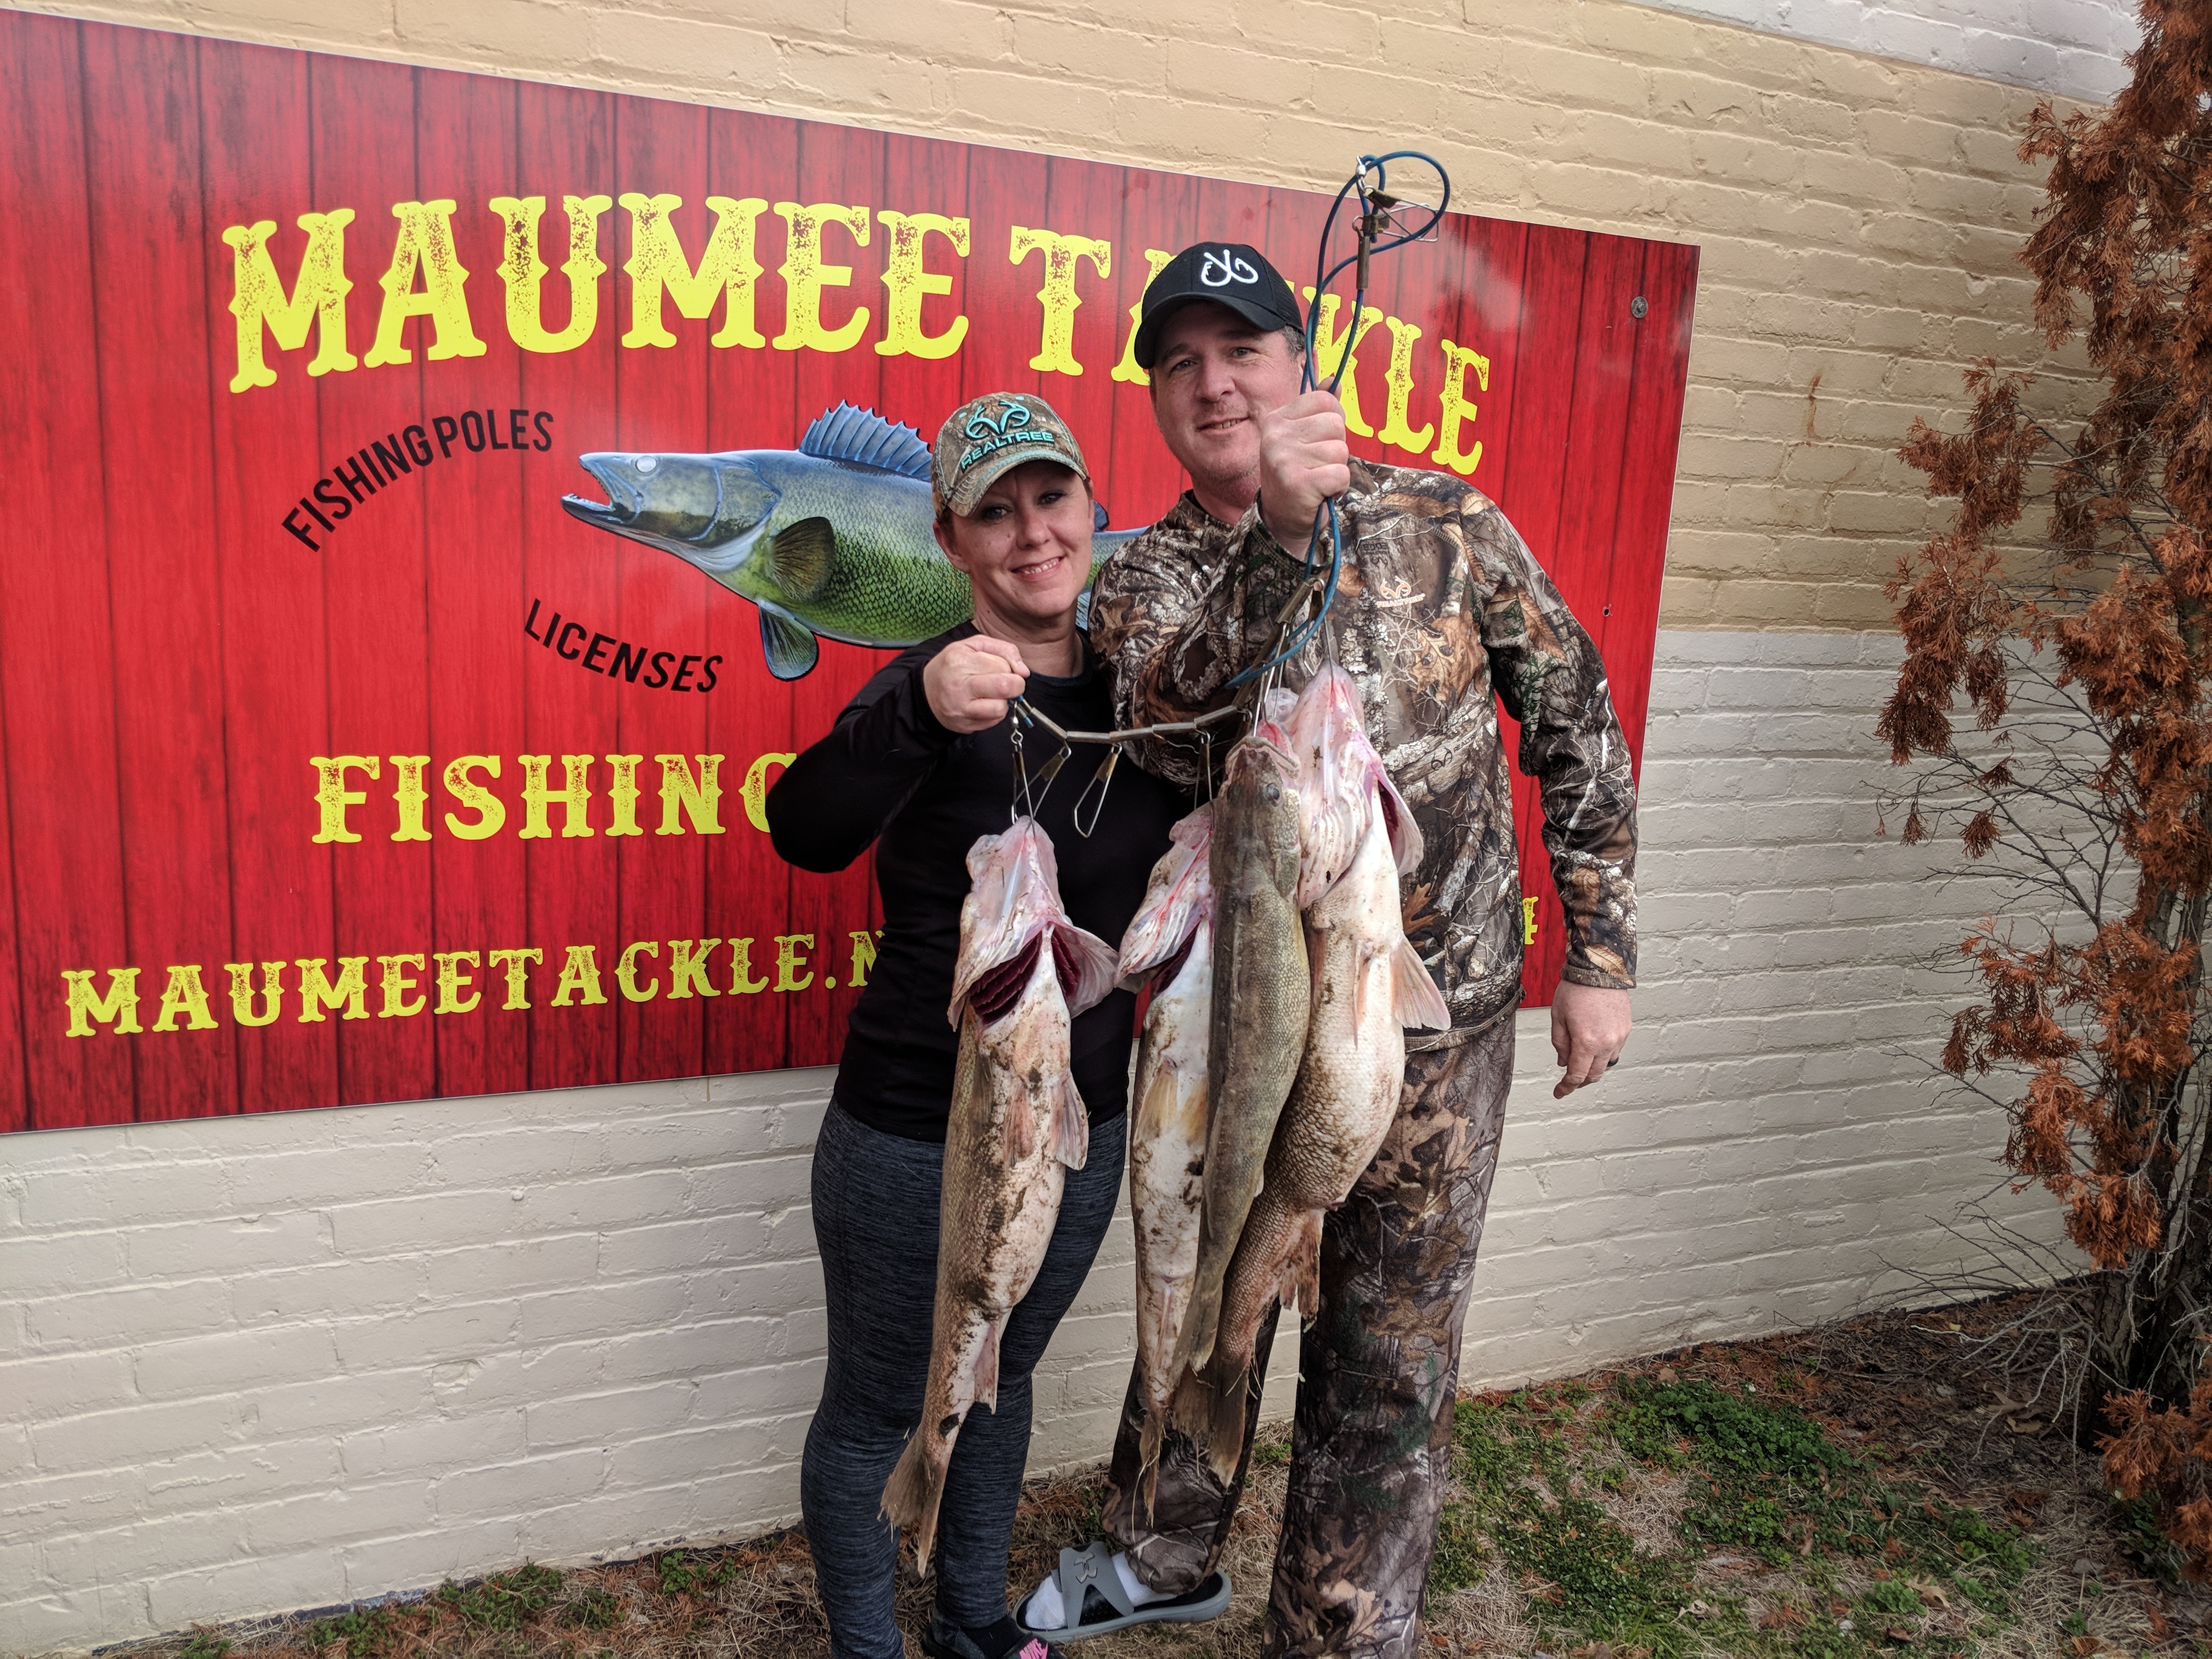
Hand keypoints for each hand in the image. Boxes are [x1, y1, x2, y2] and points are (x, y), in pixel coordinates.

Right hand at [924, 635, 1029, 733]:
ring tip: (992, 694)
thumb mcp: (973, 645)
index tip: (1003, 668)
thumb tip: (1023, 671)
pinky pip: (994, 721)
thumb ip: (1003, 649)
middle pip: (1005, 686)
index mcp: (960, 661)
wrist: (926, 691)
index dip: (1011, 668)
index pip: (1003, 665)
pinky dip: (995, 712)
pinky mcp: (965, 725)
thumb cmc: (952, 666)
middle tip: (1009, 683)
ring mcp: (961, 709)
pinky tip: (984, 704)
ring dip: (1004, 701)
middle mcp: (959, 686)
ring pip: (1001, 708)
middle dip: (1015, 685)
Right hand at [1255, 389, 1351, 550]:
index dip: (1334, 420)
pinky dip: (1338, 487)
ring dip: (1336, 470)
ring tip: (1318, 480)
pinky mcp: (1297, 483)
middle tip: (1317, 466)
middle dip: (1336, 448)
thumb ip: (1319, 408)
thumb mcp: (1305, 437)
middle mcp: (1275, 436)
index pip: (1325, 400)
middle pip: (1336, 424)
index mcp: (1277, 419)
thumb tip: (1335, 380)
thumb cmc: (1299, 474)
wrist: (1282, 520)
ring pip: (1340, 451)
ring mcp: (1283, 459)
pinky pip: (1340, 474)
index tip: (1320, 440)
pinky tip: (1320, 493)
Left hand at [1550, 981, 1630, 1098]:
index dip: (1566, 1087)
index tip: (1559, 1092)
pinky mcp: (1626, 1029)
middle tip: (1569, 1080)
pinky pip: (1615, 1050)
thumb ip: (1560, 1044)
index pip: (1577, 1075)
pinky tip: (1594, 1046)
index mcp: (1586, 1041)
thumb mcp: (1557, 1017)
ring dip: (1593, 1068)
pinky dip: (1603, 1054)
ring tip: (1581, 1061)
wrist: (1599, 969)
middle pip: (1594, 1075)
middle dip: (1580, 1081)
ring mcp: (1619, 1037)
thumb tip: (1563, 1062)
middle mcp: (1606, 1042)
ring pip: (1606, 1064)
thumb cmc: (1576, 989)